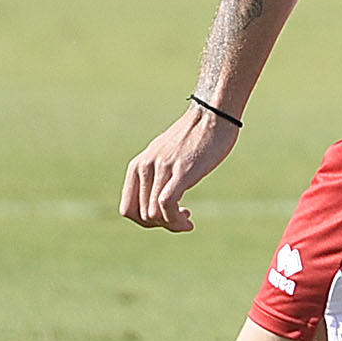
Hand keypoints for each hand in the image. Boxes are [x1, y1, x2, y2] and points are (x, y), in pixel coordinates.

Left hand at [121, 105, 240, 230]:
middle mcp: (145, 167)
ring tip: (187, 222)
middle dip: (161, 225)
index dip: (145, 222)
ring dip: (171, 225)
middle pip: (142, 215)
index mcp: (138, 165)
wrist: (213, 115)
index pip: (128, 209)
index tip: (166, 218)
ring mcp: (162, 169)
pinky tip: (188, 221)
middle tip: (180, 221)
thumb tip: (158, 196)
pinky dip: (175, 220)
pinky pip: (167, 204)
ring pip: (154, 213)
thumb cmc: (195, 137)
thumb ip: (157, 173)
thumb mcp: (167, 155)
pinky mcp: (181, 171)